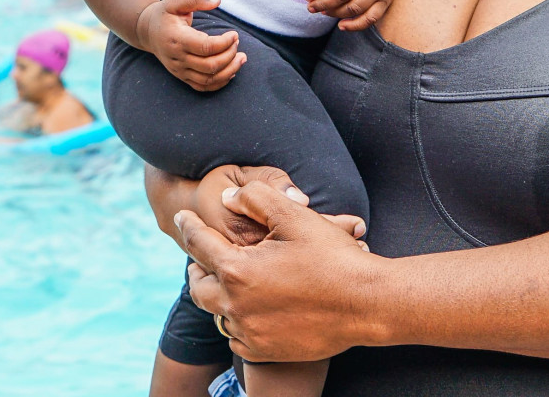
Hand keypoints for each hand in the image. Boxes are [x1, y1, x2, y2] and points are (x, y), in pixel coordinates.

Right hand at [137, 0, 244, 91]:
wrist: (147, 32)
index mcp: (177, 38)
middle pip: (210, 65)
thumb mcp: (176, 1)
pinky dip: (220, 83)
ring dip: (230, 71)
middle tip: (237, 43)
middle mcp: (177, 58)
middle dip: (230, 55)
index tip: (234, 34)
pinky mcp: (182, 77)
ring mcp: (179, 70)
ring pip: (209, 80)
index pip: (206, 47)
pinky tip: (231, 71)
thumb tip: (217, 0)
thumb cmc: (165, 14)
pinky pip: (203, 87)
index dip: (225, 42)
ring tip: (242, 58)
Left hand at [177, 180, 381, 361]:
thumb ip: (256, 199)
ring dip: (217, 297)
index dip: (189, 226)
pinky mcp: (266, 350)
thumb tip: (229, 197)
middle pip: (199, 287)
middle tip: (199, 259)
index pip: (199, 244)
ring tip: (224, 283)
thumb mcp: (295, 217)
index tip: (181, 217)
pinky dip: (236, 323)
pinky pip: (237, 339)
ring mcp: (251, 332)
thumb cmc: (334, 257)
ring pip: (218, 314)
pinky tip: (247, 312)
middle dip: (196, 268)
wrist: (367, 304)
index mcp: (237, 270)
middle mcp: (237, 306)